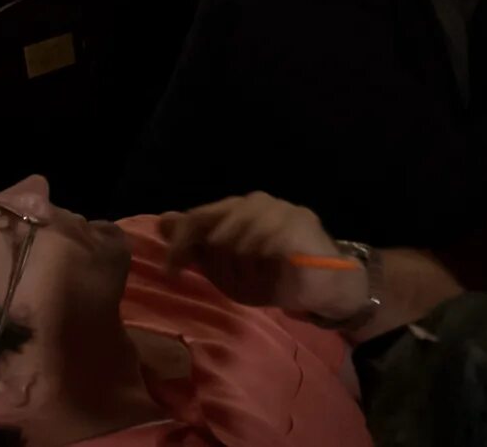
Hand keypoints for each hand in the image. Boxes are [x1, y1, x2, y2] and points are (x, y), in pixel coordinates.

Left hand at [159, 193, 351, 318]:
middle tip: (237, 286)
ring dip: (244, 272)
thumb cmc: (273, 276)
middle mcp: (256, 201)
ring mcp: (279, 208)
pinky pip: (261, 246)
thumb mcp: (227, 269)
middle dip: (221, 268)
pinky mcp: (298, 220)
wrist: (324, 285)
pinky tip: (274, 275)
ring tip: (259, 282)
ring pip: (237, 241)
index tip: (171, 274)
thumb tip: (162, 222)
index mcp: (237, 209)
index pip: (197, 217)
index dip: (179, 245)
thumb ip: (198, 247)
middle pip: (215, 233)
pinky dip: (263, 268)